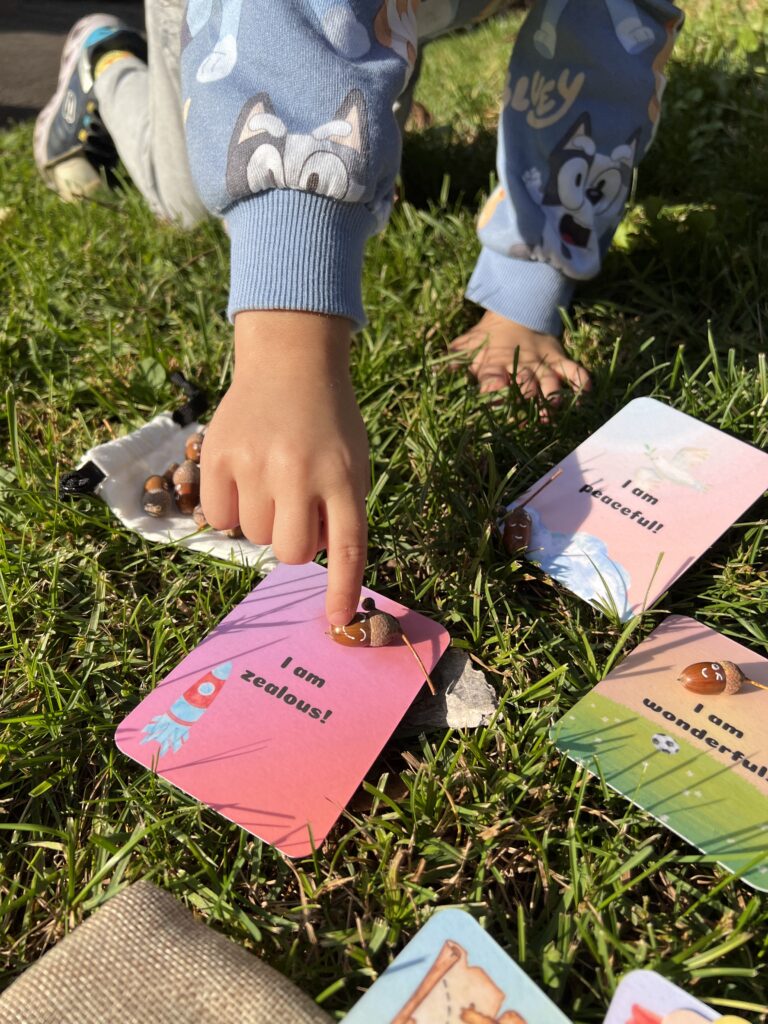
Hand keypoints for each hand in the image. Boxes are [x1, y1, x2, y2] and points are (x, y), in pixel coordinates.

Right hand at [200, 311, 368, 624]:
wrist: (290, 360)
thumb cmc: (328, 419)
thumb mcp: (353, 459)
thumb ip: (341, 509)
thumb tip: (313, 559)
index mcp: (344, 477)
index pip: (347, 549)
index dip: (342, 590)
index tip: (338, 621)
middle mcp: (300, 473)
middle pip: (293, 551)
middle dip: (295, 542)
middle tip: (296, 511)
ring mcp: (256, 464)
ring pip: (255, 536)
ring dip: (263, 520)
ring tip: (270, 481)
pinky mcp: (219, 456)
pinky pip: (219, 517)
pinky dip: (230, 509)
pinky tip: (242, 477)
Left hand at [448, 310, 590, 418]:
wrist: (515, 310)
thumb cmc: (486, 339)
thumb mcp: (466, 347)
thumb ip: (451, 362)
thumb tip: (431, 374)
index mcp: (494, 365)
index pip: (493, 381)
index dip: (494, 394)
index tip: (495, 406)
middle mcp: (520, 366)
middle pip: (525, 384)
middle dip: (527, 400)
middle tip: (529, 419)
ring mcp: (542, 363)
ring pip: (550, 381)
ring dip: (553, 395)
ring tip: (554, 409)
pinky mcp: (559, 359)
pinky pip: (574, 370)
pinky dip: (581, 380)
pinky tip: (586, 393)